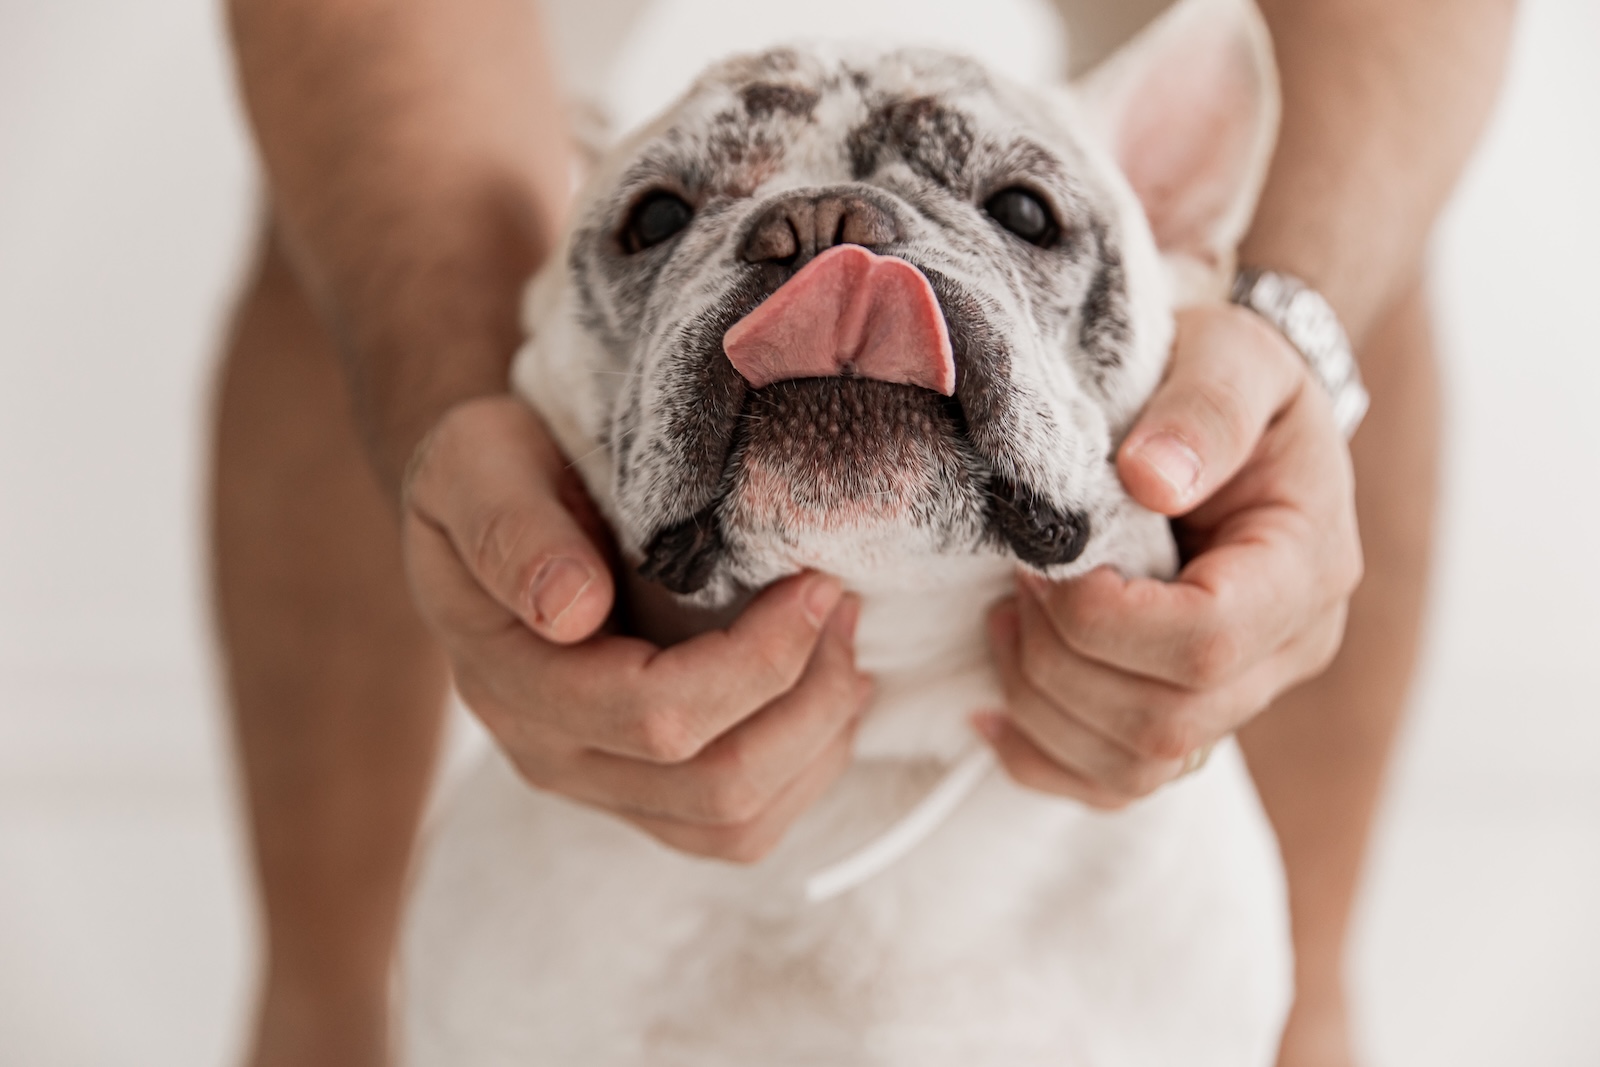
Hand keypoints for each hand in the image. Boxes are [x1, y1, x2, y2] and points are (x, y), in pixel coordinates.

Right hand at [401, 395, 870, 860]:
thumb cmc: (488, 472)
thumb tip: (571, 609)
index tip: (815, 581)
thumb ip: (512, 532)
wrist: (479, 503)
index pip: (654, 712)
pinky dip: (801, 769)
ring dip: (816, 744)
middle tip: (842, 607)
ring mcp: (595, 782)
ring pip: (733, 825)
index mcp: (509, 678)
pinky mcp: (638, 789)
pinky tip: (822, 694)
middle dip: (807, 701)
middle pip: (711, 785)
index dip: (757, 660)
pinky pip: (733, 826)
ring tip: (844, 649)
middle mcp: (549, 754)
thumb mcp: (476, 466)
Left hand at [979, 303, 1362, 807]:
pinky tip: (990, 708)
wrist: (1232, 411)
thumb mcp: (1230, 355)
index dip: (1104, 617)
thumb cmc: (1228, 376)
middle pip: (1168, 720)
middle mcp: (1290, 649)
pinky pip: (1115, 784)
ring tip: (1003, 620)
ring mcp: (1242, 695)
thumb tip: (1148, 478)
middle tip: (1011, 583)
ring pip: (1137, 767)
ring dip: (1041, 705)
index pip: (1209, 640)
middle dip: (1059, 661)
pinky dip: (1041, 758)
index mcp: (1307, 566)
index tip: (1040, 559)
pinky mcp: (1189, 715)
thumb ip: (1202, 410)